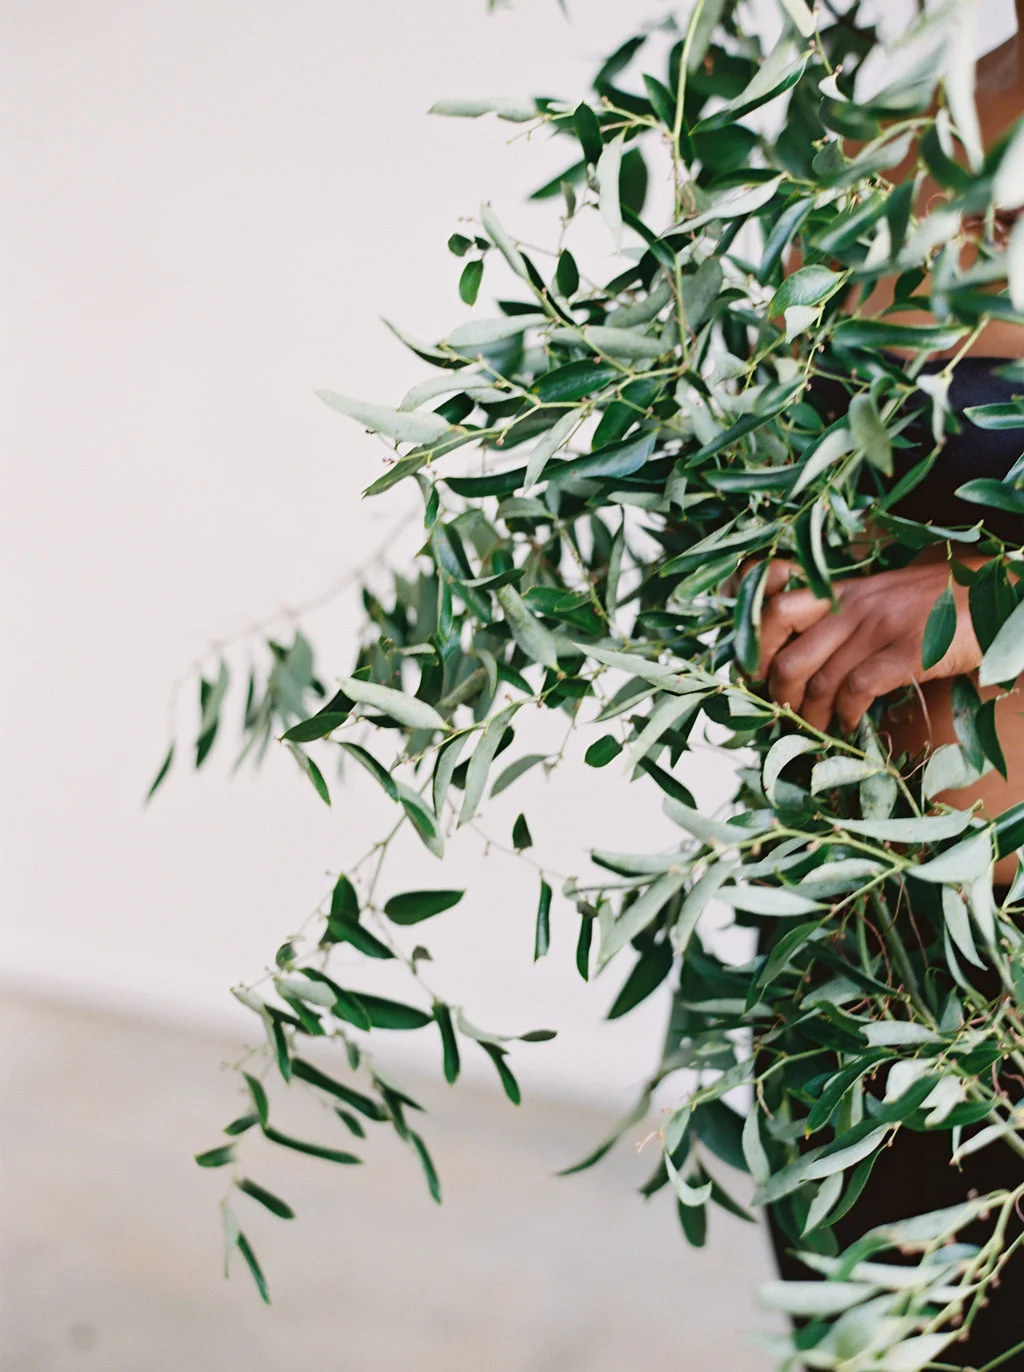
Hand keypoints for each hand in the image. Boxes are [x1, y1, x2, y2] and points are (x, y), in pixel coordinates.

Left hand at [754, 557, 985, 733]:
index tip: (754, 675)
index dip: (756, 647)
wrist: (992, 594)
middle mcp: (852, 608)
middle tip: (786, 715)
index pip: (775, 609)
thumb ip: (845, 618)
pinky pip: (858, 689)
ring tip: (817, 730)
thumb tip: (809, 656)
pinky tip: (850, 724)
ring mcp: (879, 629)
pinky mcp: (907, 652)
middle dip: (779, 697)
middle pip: (788, 657)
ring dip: (811, 717)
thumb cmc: (936, 600)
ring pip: (819, 681)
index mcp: (841, 593)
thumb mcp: (880, 596)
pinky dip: (847, 714)